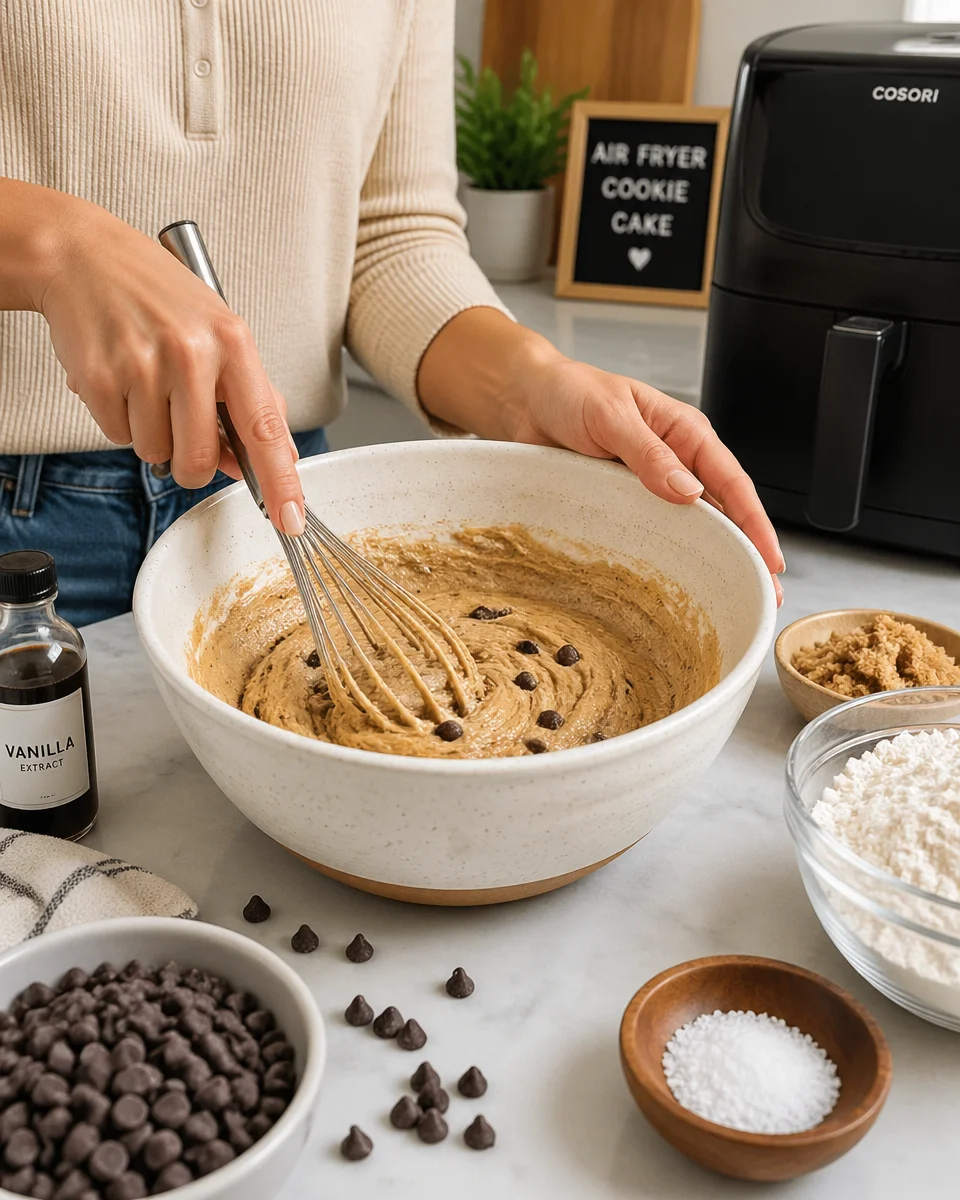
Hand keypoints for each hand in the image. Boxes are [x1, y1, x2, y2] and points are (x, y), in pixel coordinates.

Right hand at [34, 193, 303, 532]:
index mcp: (233, 342)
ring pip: (156, 453)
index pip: (266, 429)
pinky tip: (121, 380)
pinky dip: (120, 420)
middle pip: (201, 460)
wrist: (85, 256)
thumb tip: (272, 459)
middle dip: (192, 463)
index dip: (281, 481)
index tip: (291, 518)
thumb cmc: (160, 297)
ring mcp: (143, 366)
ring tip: (148, 386)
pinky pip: (117, 436)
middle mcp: (191, 353)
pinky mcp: (100, 377)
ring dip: (152, 435)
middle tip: (182, 428)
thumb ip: (251, 398)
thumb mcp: (220, 333)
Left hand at [504, 354, 784, 603]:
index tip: (770, 560)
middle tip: (761, 593)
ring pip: (688, 528)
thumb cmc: (570, 392)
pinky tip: (673, 582)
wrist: (522, 399)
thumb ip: (647, 453)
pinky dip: (663, 556)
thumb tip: (688, 490)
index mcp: (684, 433)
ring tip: (725, 596)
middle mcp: (673, 461)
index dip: (755, 523)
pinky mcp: (620, 504)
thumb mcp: (610, 416)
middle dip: (743, 551)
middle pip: (720, 512)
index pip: (732, 482)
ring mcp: (648, 486)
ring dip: (707, 559)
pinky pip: (647, 534)